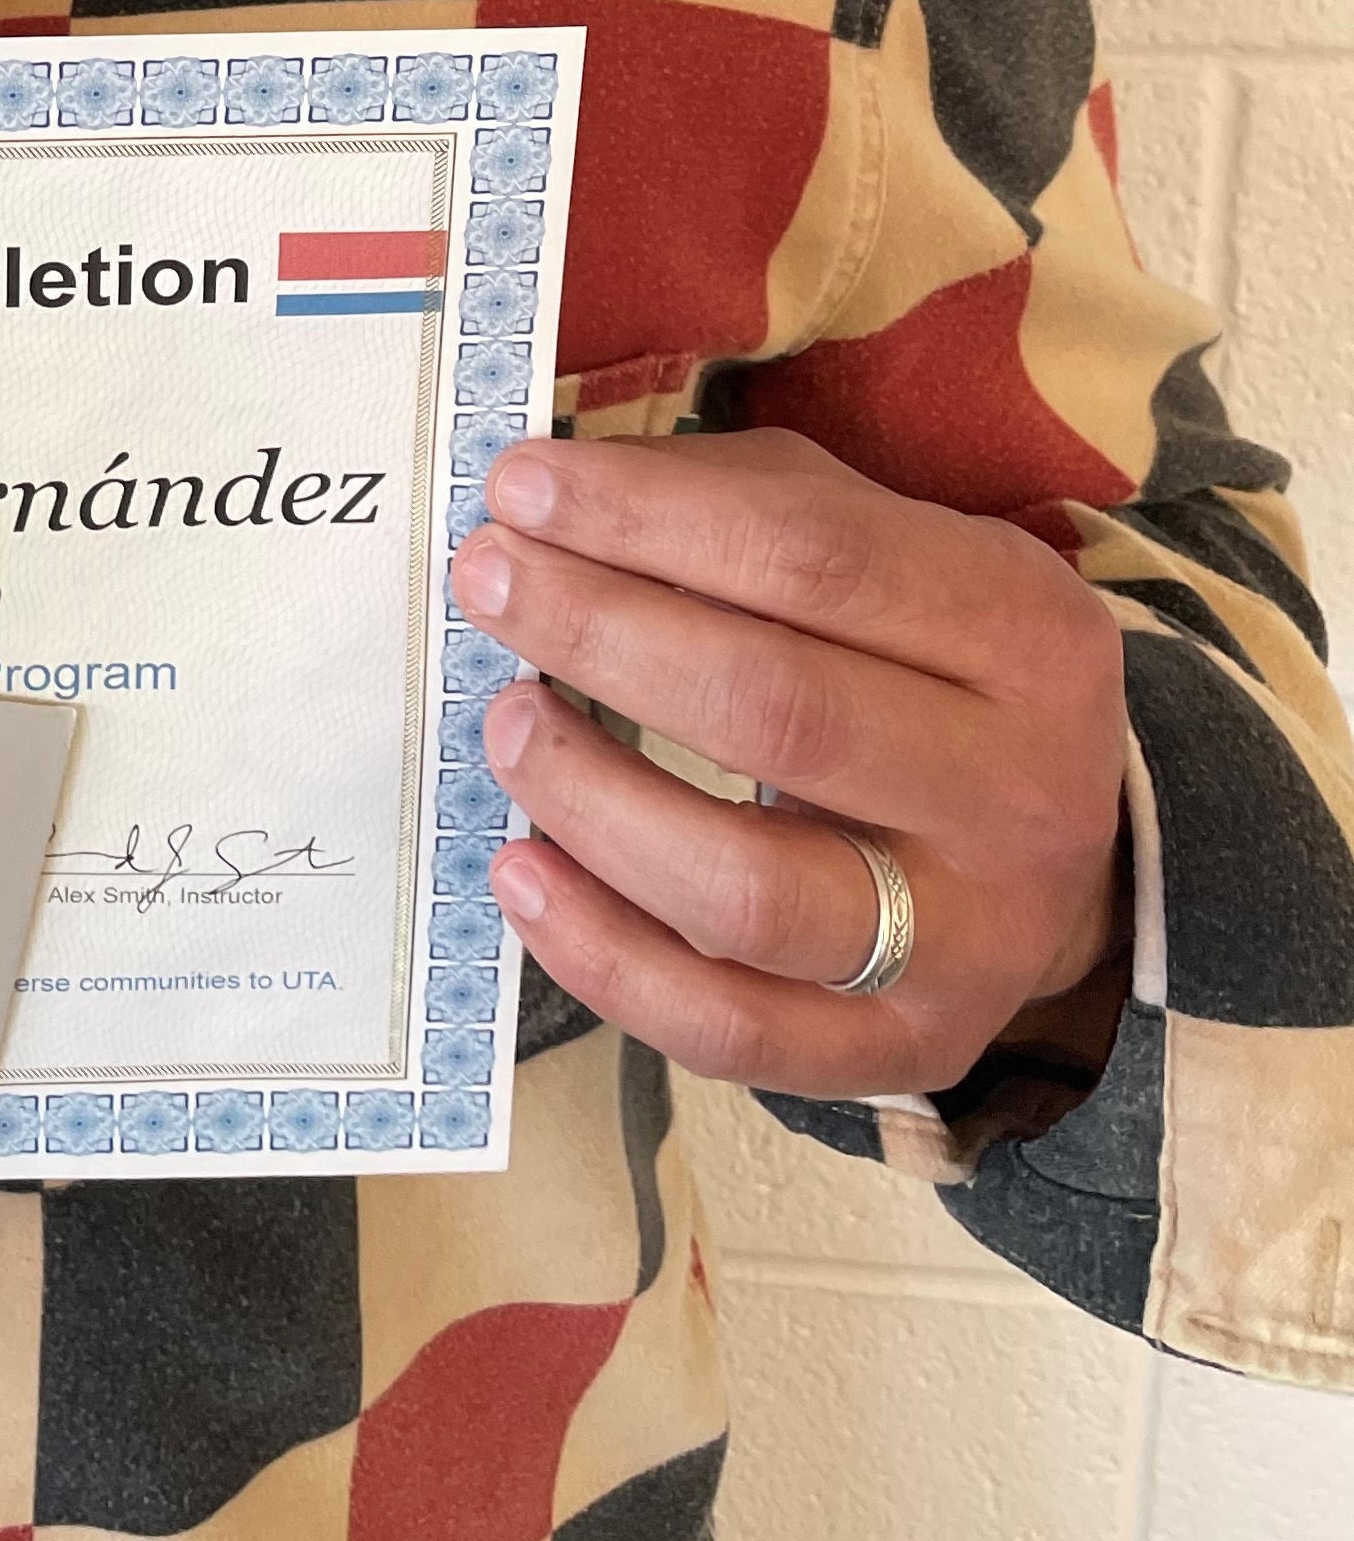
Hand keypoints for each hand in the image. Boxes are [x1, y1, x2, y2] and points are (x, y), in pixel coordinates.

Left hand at [452, 428, 1129, 1094]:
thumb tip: (556, 493)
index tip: (520, 486)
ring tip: (509, 724)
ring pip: (749, 892)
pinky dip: (604, 955)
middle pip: (779, 712)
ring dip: (595, 800)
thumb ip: (739, 503)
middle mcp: (1019, 793)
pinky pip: (729, 1029)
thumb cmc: (921, 663)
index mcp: (1024, 632)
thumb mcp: (883, 544)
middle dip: (604, 634)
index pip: (816, 558)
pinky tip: (521, 871)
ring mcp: (967, 943)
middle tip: (488, 581)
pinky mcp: (903, 1054)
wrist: (1052, 855)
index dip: (650, 516)